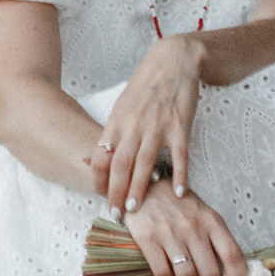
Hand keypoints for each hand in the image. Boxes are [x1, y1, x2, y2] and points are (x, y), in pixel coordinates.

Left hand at [91, 37, 205, 212]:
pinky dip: (179, 175)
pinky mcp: (180, 126)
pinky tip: (178, 192)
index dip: (99, 179)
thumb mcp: (122, 106)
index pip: (101, 155)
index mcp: (117, 121)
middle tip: (116, 214)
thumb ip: (112, 133)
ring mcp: (157, 126)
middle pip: (120, 164)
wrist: (173, 61)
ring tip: (135, 208)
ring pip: (144, 163)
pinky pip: (179, 155)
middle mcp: (134, 126)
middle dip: (115, 192)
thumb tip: (94, 158)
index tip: (100, 197)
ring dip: (139, 188)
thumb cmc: (146, 87)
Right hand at [118, 177, 249, 275]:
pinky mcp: (148, 239)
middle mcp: (193, 228)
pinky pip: (163, 273)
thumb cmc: (179, 204)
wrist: (146, 185)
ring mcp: (169, 234)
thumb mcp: (204, 214)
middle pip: (210, 273)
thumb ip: (217, 238)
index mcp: (211, 221)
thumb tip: (233, 272)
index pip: (232, 256)